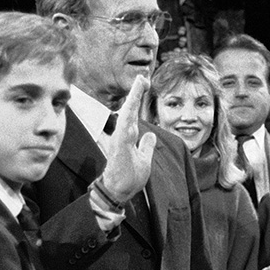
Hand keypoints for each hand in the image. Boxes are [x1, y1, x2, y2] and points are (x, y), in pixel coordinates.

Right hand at [94, 75, 157, 201]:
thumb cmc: (129, 178)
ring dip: (132, 100)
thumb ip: (146, 146)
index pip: (133, 113)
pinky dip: (126, 118)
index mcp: (128, 137)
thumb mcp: (144, 160)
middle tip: (142, 76)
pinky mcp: (118, 149)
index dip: (137, 98)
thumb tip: (151, 135)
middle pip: (129, 110)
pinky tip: (130, 107)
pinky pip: (123, 130)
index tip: (143, 82)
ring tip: (139, 83)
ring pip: (126, 116)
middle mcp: (122, 135)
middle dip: (135, 93)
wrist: (119, 194)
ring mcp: (119, 141)